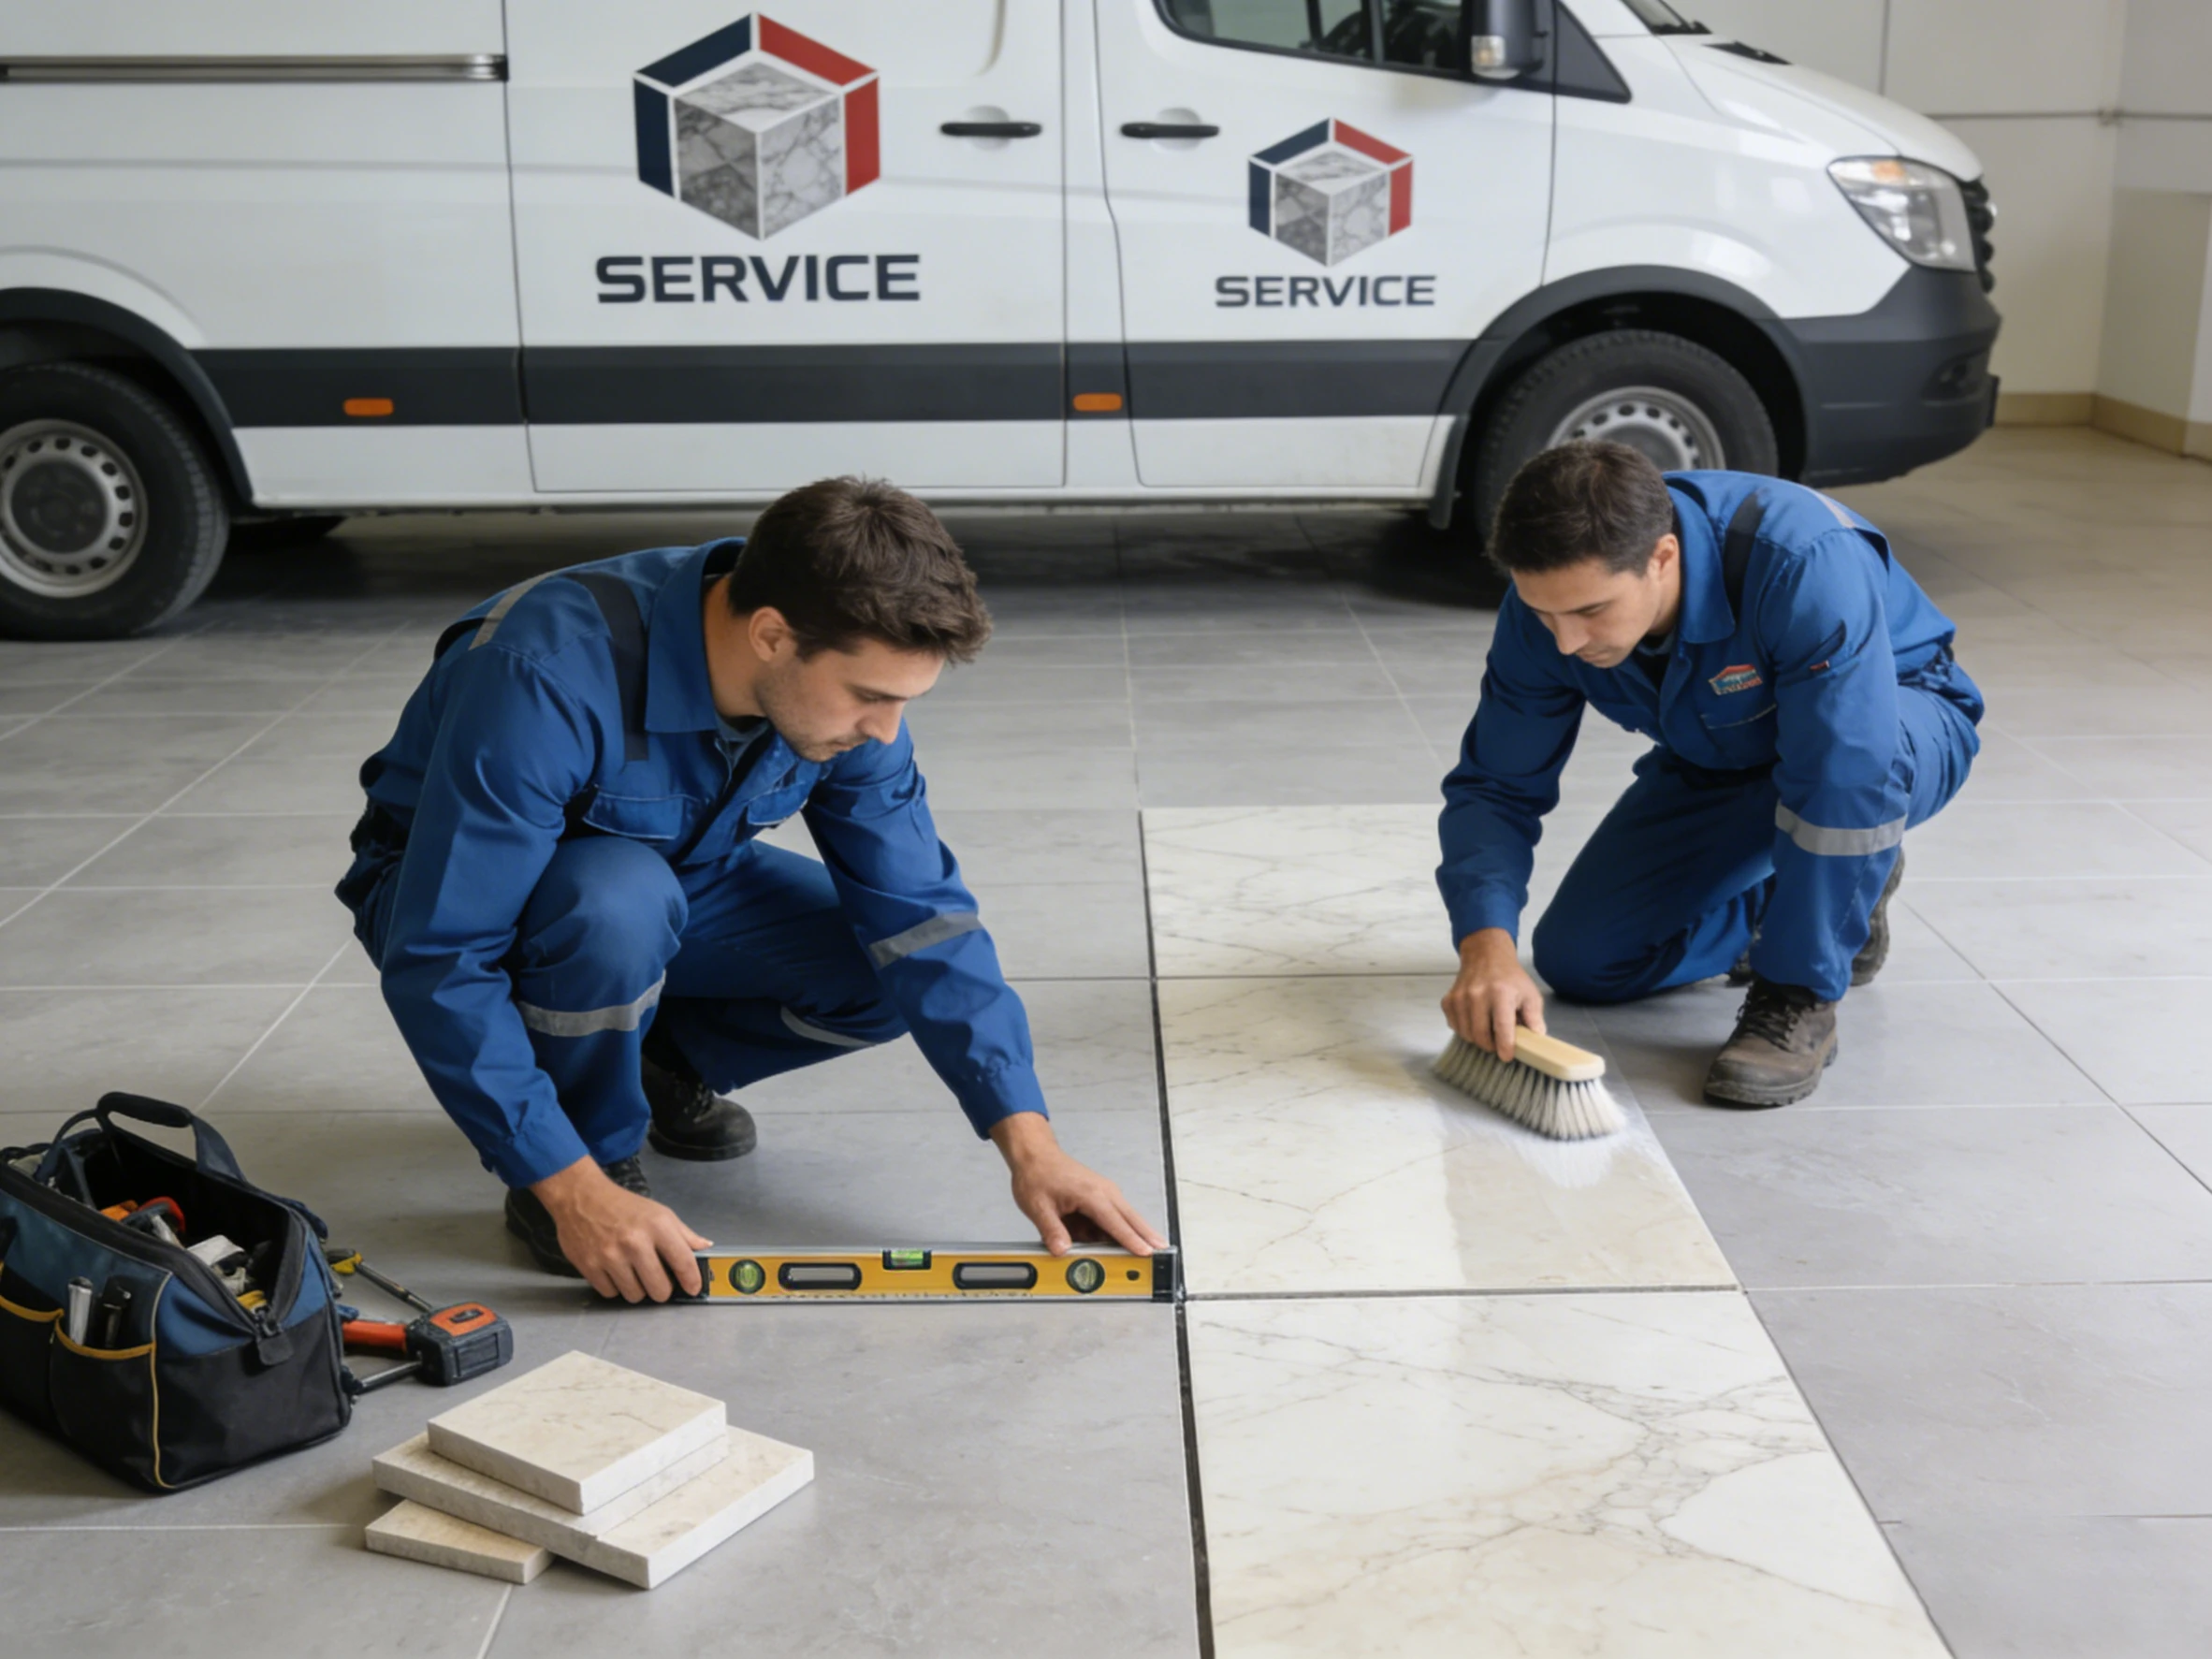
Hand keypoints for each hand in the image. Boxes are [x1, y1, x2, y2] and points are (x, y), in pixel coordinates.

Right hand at [532, 1157, 710, 1302]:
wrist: (580, 1197)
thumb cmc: (623, 1205)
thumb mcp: (659, 1212)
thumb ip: (683, 1233)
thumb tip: (705, 1247)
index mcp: (657, 1226)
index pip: (684, 1262)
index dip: (692, 1280)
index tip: (692, 1288)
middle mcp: (635, 1243)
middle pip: (659, 1289)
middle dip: (662, 1288)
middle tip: (657, 1279)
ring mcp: (610, 1256)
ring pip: (635, 1295)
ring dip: (637, 1289)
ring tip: (633, 1273)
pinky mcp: (589, 1266)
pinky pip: (611, 1293)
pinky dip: (615, 1287)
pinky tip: (615, 1272)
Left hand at [989, 1112, 1166, 1257]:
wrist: (1036, 1154)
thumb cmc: (1038, 1174)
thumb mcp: (1038, 1206)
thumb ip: (1051, 1230)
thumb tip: (1062, 1251)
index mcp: (1091, 1193)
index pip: (1116, 1222)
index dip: (1131, 1240)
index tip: (1146, 1253)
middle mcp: (1103, 1191)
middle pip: (1131, 1218)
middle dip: (1147, 1236)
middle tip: (1163, 1252)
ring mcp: (1104, 1192)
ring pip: (1125, 1218)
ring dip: (1132, 1234)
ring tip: (1143, 1252)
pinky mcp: (1101, 1196)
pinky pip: (1113, 1217)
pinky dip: (1115, 1230)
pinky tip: (1105, 1243)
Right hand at [1441, 927, 1545, 1062]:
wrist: (1486, 956)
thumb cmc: (1510, 978)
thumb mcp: (1530, 994)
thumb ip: (1535, 1017)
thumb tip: (1537, 1037)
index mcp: (1501, 993)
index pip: (1502, 1027)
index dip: (1505, 1046)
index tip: (1507, 1056)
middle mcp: (1477, 994)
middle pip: (1480, 1035)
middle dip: (1490, 1046)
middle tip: (1498, 1044)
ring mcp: (1460, 997)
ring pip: (1466, 1034)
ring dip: (1477, 1038)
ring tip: (1487, 1030)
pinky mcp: (1448, 1000)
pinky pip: (1454, 1026)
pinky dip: (1464, 1029)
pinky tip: (1474, 1021)